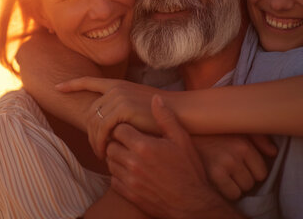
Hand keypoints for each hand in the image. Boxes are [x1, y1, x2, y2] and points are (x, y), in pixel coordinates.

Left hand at [57, 77, 166, 157]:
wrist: (184, 113)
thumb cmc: (164, 116)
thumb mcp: (140, 106)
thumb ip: (123, 106)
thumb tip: (108, 114)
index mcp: (118, 85)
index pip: (89, 82)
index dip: (72, 85)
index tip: (57, 89)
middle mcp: (116, 89)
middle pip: (90, 112)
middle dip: (89, 132)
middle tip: (96, 150)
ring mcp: (119, 97)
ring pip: (94, 122)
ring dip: (95, 141)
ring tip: (101, 155)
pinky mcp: (123, 109)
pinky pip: (102, 128)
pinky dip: (101, 142)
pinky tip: (105, 153)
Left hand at [105, 95, 241, 218]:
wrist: (192, 203)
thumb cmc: (189, 169)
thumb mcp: (181, 140)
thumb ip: (166, 118)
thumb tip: (155, 99)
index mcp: (144, 146)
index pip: (119, 129)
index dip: (124, 128)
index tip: (132, 130)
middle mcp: (133, 163)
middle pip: (111, 145)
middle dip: (118, 142)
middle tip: (129, 143)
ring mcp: (130, 180)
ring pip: (110, 162)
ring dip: (117, 158)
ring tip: (130, 156)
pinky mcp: (129, 194)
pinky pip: (113, 180)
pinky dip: (118, 175)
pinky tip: (131, 172)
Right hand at [191, 134, 277, 199]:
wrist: (181, 132)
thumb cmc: (210, 132)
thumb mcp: (234, 128)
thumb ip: (258, 138)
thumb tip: (273, 153)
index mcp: (243, 143)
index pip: (261, 172)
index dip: (251, 172)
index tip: (240, 167)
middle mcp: (235, 154)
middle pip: (251, 182)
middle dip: (242, 179)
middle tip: (229, 170)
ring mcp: (223, 165)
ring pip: (241, 190)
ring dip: (234, 186)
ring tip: (223, 175)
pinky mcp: (212, 175)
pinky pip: (231, 194)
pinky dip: (226, 191)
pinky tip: (217, 181)